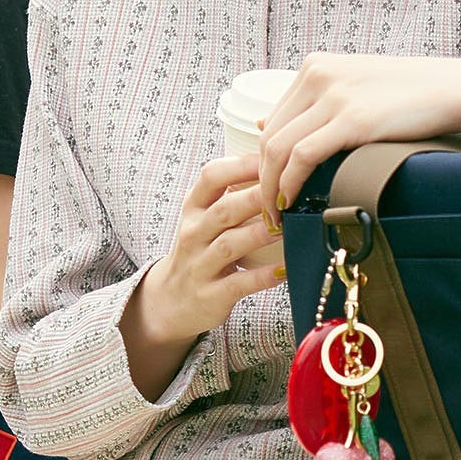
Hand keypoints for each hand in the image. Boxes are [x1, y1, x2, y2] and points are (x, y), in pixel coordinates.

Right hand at [132, 155, 286, 351]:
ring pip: (230, 245)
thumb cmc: (201, 251)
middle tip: (287, 190)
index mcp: (194, 209)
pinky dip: (264, 276)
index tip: (272, 159)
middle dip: (256, 197)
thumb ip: (233, 195)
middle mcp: (193, 234)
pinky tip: (286, 269)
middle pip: (224, 209)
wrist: (172, 301)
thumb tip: (275, 163)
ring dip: (260, 233)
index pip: (211, 176)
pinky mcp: (212, 295)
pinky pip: (240, 283)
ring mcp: (200, 265)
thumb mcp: (206, 219)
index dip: (241, 165)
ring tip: (288, 226)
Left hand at [255, 53, 460, 218]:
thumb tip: (263, 125)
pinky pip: (301, 156)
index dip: (264, 160)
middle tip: (267, 210)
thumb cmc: (413, 95)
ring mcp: (333, 94)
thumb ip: (316, 104)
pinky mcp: (351, 118)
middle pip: (268, 135)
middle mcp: (318, 75)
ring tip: (276, 214)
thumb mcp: (356, 89)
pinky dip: (288, 183)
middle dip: (261, 178)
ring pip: (276, 148)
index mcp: (317, 66)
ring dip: (270, 187)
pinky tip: (291, 202)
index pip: (273, 119)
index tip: (269, 190)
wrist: (458, 89)